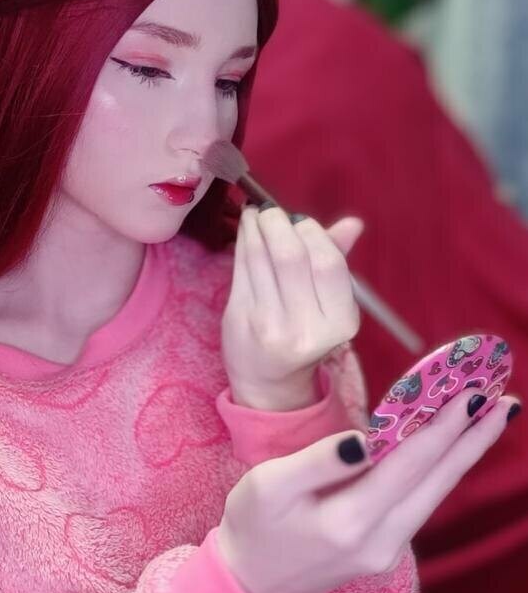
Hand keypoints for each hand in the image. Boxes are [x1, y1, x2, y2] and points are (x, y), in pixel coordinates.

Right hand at [216, 388, 518, 592]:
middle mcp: (379, 542)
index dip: (443, 428)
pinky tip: (446, 452)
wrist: (246, 584)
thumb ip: (319, 461)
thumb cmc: (251, 526)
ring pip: (434, 496)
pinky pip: (419, 506)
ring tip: (489, 421)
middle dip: (473, 440)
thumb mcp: (269, 485)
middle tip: (506, 403)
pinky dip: (438, 473)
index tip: (472, 395)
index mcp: (350, 522)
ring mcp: (385, 553)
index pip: (409, 465)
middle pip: (437, 483)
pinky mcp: (382, 553)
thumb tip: (365, 440)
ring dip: (462, 456)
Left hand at [221, 204, 364, 408]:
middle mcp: (305, 327)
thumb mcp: (331, 305)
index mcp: (339, 322)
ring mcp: (268, 325)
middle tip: (271, 210)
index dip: (312, 233)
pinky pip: (240, 269)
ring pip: (260, 259)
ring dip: (256, 227)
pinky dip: (242, 241)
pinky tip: (246, 229)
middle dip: (279, 224)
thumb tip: (352, 223)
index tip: (299, 220)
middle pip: (291, 258)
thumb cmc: (304, 334)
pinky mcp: (239, 319)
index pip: (327, 264)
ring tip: (256, 213)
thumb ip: (337, 260)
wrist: (269, 381)